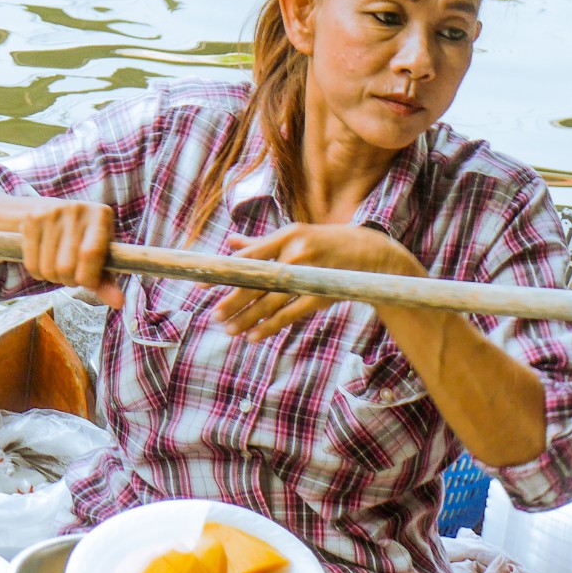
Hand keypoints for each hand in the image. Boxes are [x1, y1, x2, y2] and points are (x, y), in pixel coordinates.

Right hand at [21, 201, 123, 308]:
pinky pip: (32, 265)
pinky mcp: (31, 219)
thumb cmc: (87, 241)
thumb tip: (118, 303)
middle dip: (70, 281)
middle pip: (66, 266)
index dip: (88, 278)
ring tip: (60, 268)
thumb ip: (108, 282)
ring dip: (54, 279)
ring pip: (48, 269)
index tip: (88, 283)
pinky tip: (46, 263)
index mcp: (100, 216)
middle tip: (73, 275)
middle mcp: (76, 209)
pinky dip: (39, 274)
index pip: (90, 254)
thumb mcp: (101, 257)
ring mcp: (51, 212)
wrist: (57, 213)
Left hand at [214, 223, 423, 341]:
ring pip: (270, 302)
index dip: (224, 271)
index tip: (201, 283)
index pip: (248, 256)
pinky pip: (289, 314)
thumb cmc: (324, 244)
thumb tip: (230, 243)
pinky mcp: (320, 295)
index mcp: (286, 236)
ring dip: (248, 318)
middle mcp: (295, 254)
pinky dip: (270, 326)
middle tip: (213, 314)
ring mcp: (309, 275)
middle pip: (256, 281)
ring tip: (229, 329)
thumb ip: (261, 243)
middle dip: (232, 300)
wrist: (370, 253)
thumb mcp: (295, 236)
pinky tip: (254, 336)